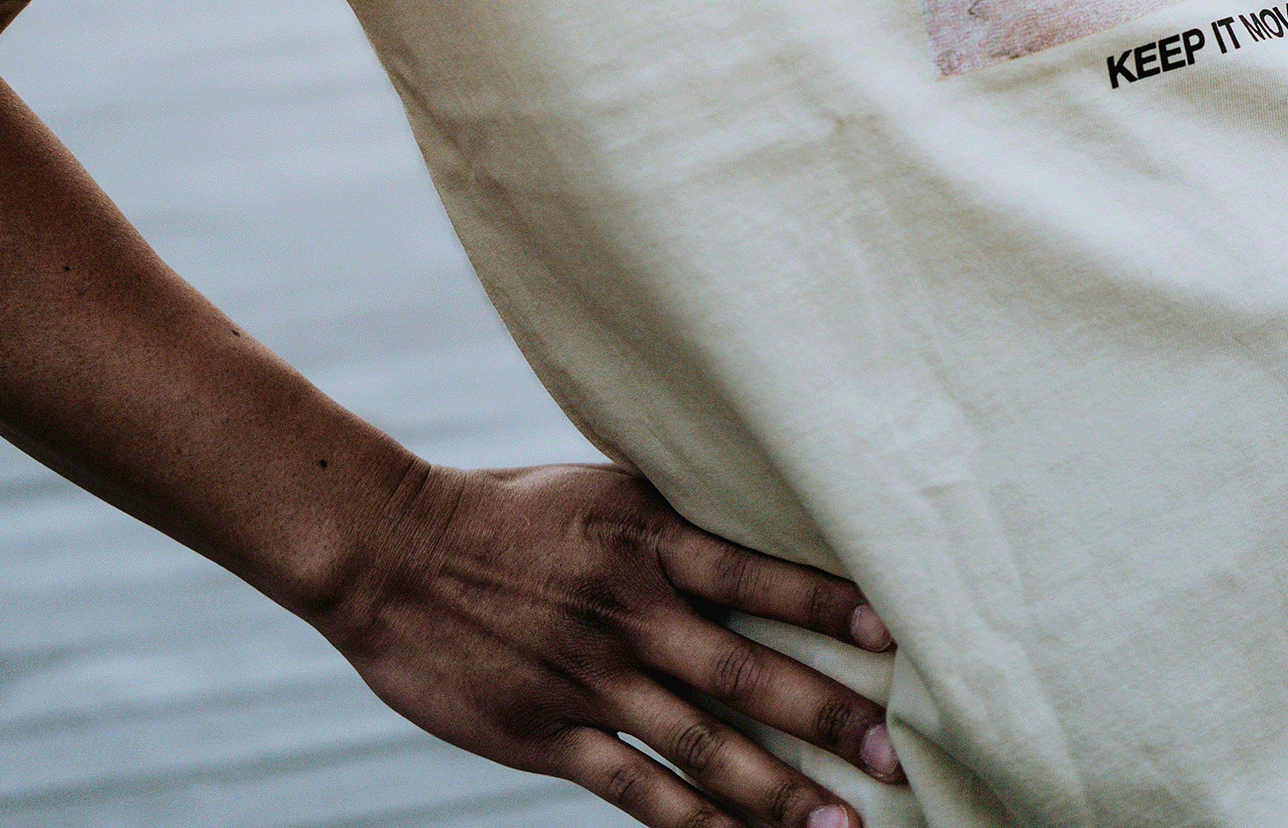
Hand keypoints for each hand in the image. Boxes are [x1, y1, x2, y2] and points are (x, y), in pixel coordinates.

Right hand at [320, 460, 903, 827]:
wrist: (393, 551)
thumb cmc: (509, 511)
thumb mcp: (603, 493)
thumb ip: (674, 526)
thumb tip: (755, 535)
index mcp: (648, 539)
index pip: (757, 576)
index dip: (828, 606)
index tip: (893, 638)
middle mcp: (629, 611)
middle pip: (745, 675)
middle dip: (826, 718)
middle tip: (894, 756)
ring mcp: (588, 679)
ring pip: (701, 749)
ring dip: (776, 794)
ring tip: (840, 826)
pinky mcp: (546, 736)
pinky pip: (633, 791)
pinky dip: (691, 826)